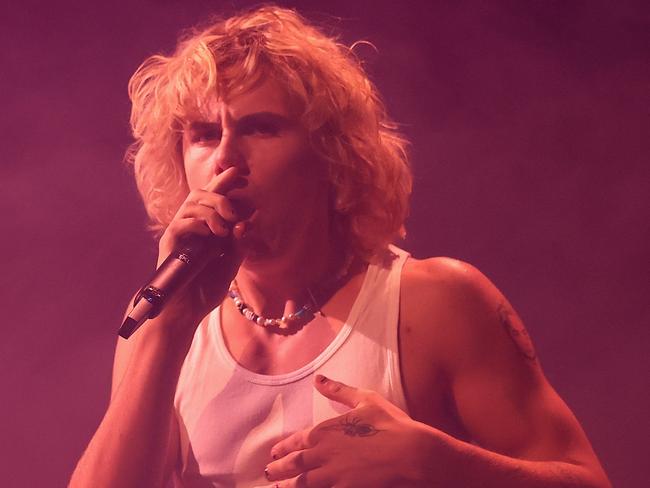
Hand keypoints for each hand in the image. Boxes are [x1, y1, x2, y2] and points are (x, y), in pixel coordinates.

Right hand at [156, 166, 249, 322]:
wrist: (185, 311)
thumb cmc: (206, 290)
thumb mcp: (231, 265)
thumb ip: (239, 245)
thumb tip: (247, 222)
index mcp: (208, 228)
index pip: (215, 197)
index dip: (227, 182)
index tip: (244, 175)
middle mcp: (193, 226)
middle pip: (201, 193)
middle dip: (221, 192)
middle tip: (235, 209)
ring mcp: (180, 234)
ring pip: (191, 203)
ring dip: (212, 210)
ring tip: (224, 229)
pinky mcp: (170, 244)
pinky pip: (181, 223)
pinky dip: (198, 223)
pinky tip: (210, 234)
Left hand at [260, 376, 433, 487]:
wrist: (412, 453)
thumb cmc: (391, 424)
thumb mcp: (365, 399)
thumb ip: (339, 390)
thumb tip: (318, 379)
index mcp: (326, 431)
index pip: (297, 441)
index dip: (284, 447)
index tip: (274, 453)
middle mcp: (324, 454)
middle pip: (294, 464)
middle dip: (279, 469)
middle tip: (269, 473)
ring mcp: (333, 476)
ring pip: (302, 483)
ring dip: (288, 486)